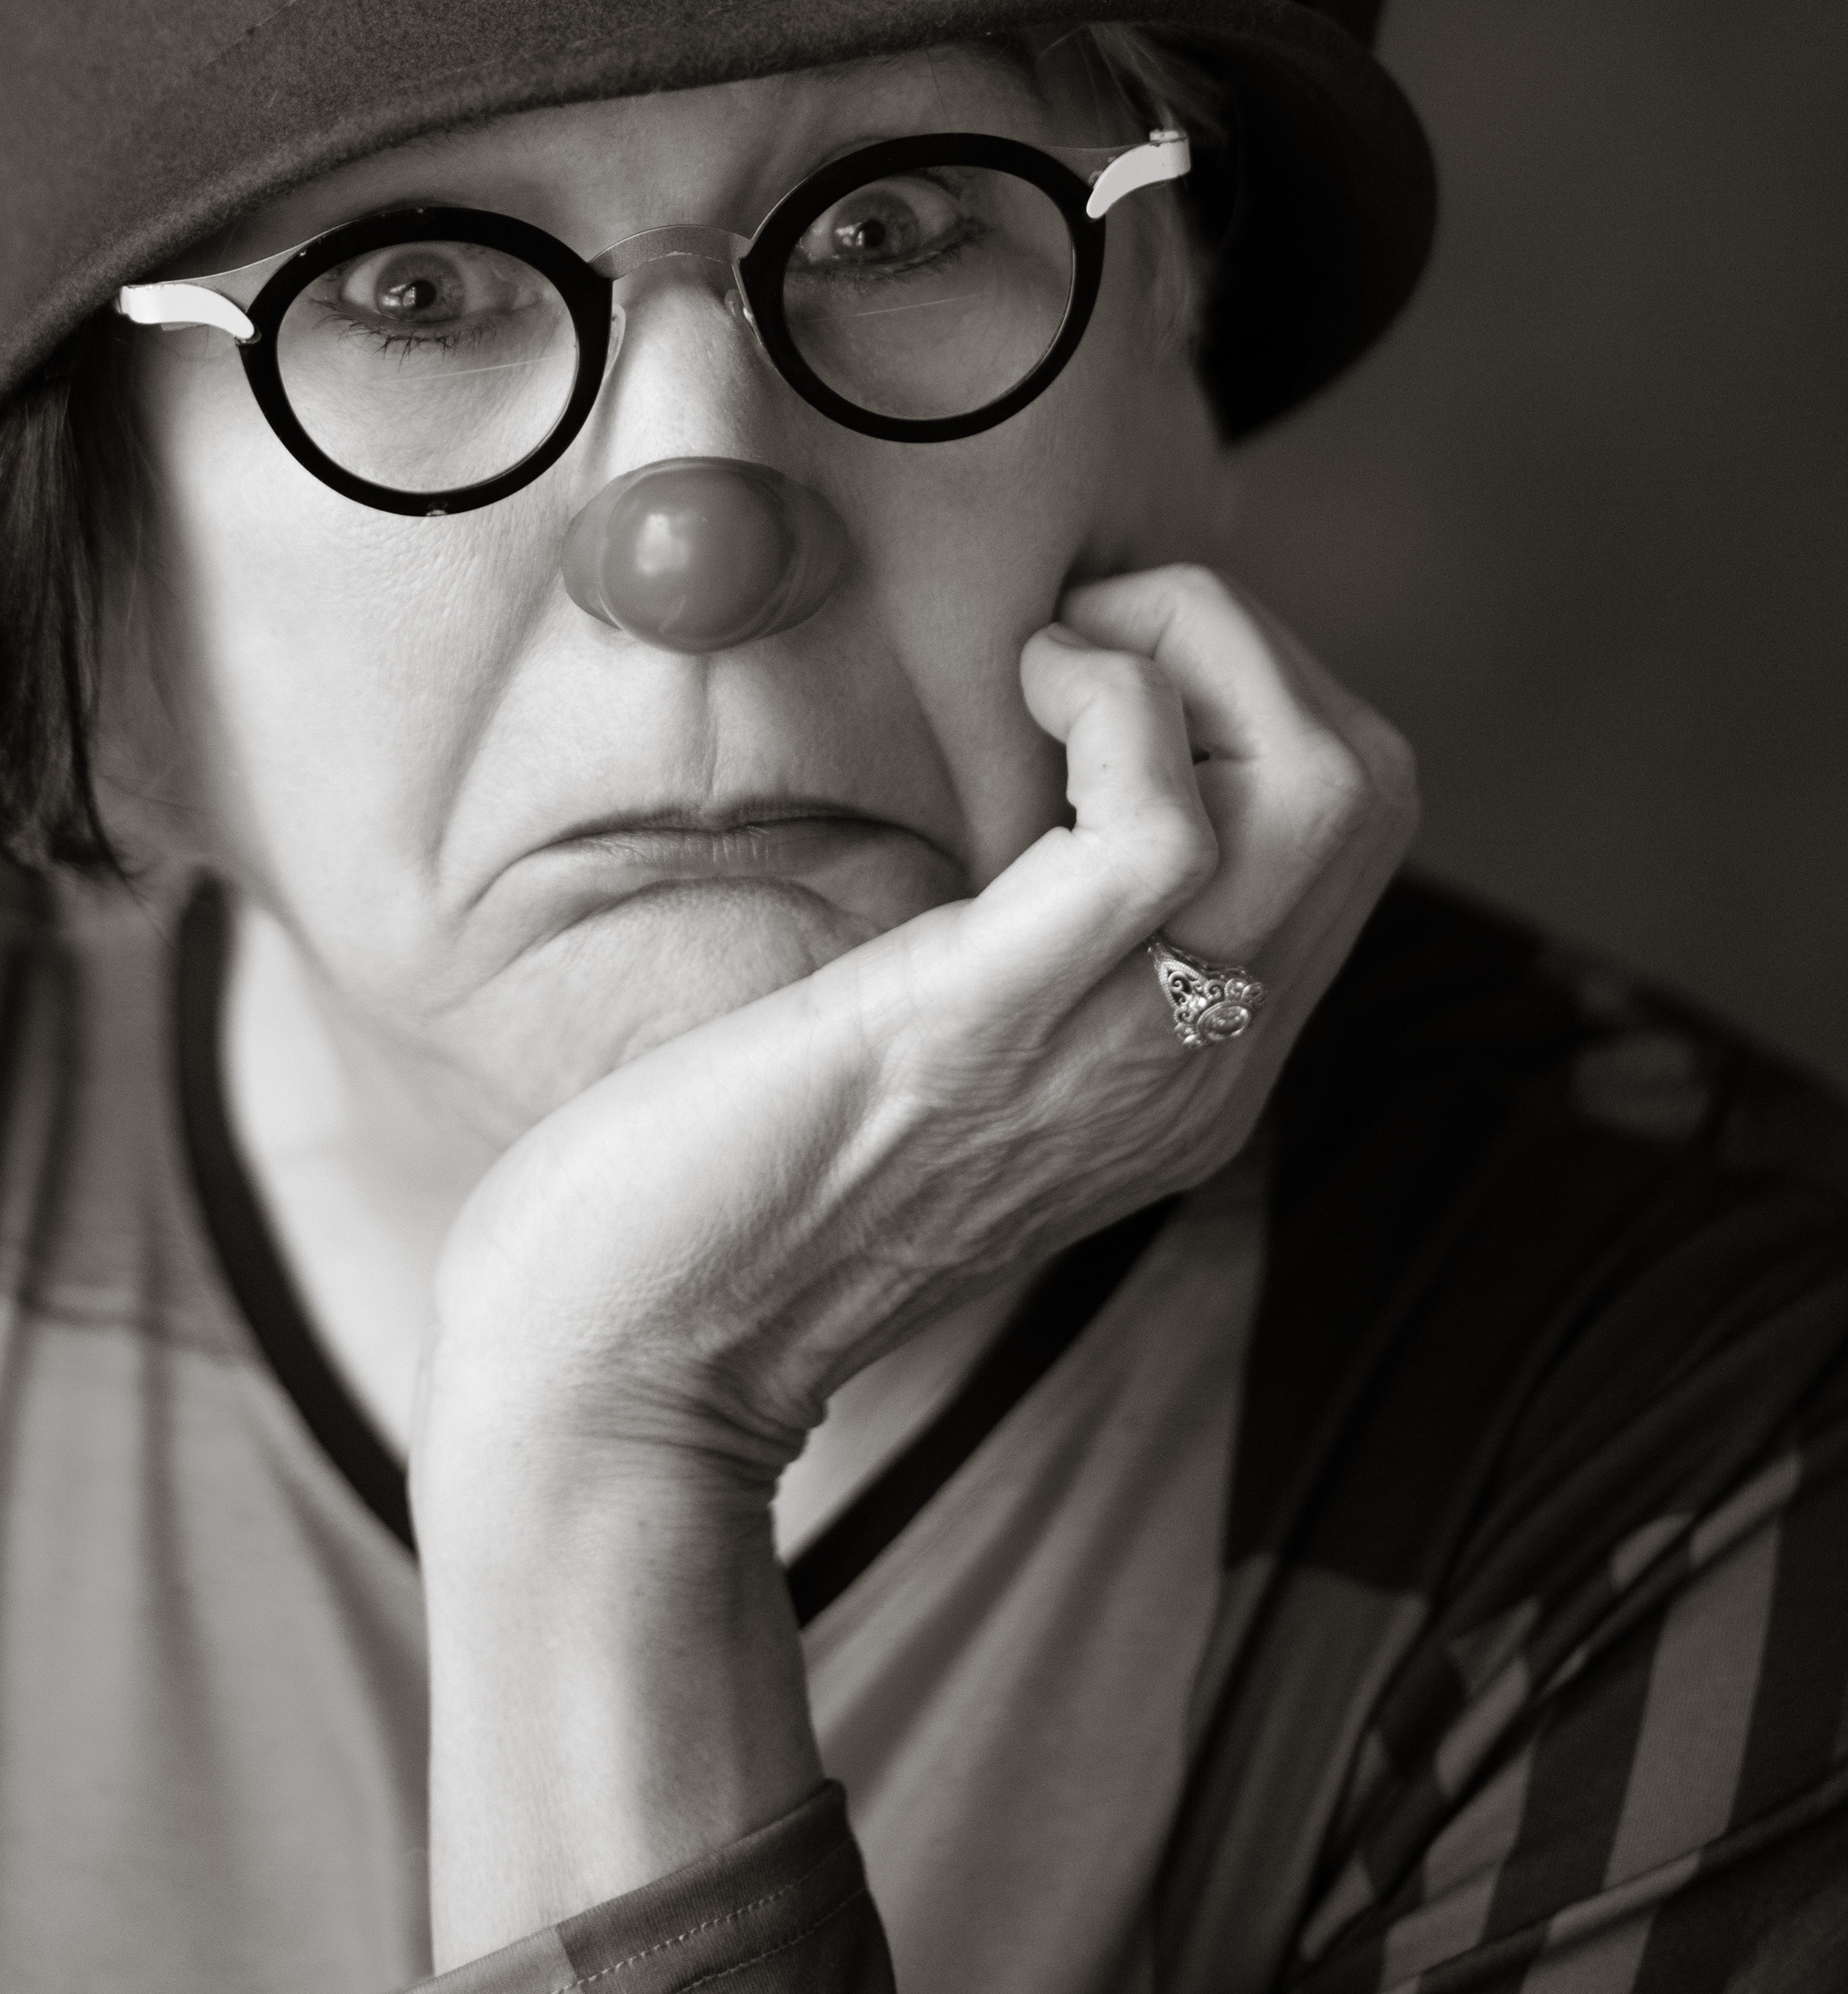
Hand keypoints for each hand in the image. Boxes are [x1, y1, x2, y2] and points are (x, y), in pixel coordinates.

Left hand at [409, 567, 1414, 1957]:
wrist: (629, 1357)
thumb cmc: (724, 1178)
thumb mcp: (932, 1049)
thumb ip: (1009, 952)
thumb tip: (1005, 797)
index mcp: (1186, 1065)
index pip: (1343, 827)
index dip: (1239, 684)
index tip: (1084, 659)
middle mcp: (1198, 1066)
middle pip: (1364, 788)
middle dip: (1239, 638)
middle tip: (1073, 636)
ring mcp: (1122, 1050)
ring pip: (1321, 790)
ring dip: (1192, 650)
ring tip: (1052, 658)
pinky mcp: (998, 1019)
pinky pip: (1164, 829)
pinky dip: (1116, 706)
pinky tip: (1020, 694)